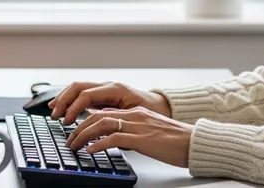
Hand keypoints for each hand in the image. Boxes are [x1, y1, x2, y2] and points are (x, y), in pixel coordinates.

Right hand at [48, 81, 171, 124]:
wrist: (160, 105)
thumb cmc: (151, 111)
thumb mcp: (135, 118)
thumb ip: (116, 120)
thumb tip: (97, 125)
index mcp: (115, 89)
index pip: (87, 95)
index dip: (74, 108)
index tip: (67, 121)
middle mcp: (108, 85)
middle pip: (78, 87)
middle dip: (63, 100)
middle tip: (55, 116)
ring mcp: (105, 88)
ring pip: (78, 87)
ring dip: (64, 98)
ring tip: (53, 110)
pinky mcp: (103, 94)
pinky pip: (83, 92)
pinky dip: (70, 99)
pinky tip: (63, 108)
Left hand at [66, 107, 192, 167]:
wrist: (194, 142)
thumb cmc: (175, 141)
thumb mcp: (150, 132)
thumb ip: (132, 130)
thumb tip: (114, 137)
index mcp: (136, 113)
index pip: (104, 112)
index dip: (85, 120)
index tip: (74, 129)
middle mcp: (135, 115)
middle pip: (98, 116)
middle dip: (79, 128)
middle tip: (69, 140)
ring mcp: (138, 126)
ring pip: (102, 124)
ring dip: (84, 135)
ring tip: (74, 145)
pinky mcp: (142, 139)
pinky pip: (114, 138)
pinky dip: (98, 143)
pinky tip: (90, 150)